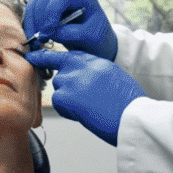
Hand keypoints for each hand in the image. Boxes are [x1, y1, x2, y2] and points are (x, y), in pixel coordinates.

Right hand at [25, 0, 116, 60]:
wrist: (94, 44)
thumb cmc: (96, 40)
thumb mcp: (90, 38)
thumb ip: (71, 33)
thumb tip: (48, 32)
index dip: (52, 11)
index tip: (48, 31)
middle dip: (40, 18)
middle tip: (41, 39)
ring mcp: (55, 0)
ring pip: (34, 2)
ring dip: (31, 21)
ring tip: (36, 40)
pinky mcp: (46, 9)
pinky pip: (31, 11)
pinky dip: (29, 24)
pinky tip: (33, 37)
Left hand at [25, 50, 144, 145]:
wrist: (132, 116)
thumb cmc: (129, 103)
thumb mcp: (114, 78)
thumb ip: (96, 74)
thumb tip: (85, 82)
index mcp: (97, 61)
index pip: (70, 55)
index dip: (54, 58)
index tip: (39, 57)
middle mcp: (82, 67)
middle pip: (60, 72)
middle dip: (63, 84)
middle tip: (70, 92)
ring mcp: (72, 80)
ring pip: (58, 88)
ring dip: (67, 99)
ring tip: (88, 108)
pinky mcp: (66, 96)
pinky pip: (57, 103)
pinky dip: (66, 111)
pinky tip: (84, 114)